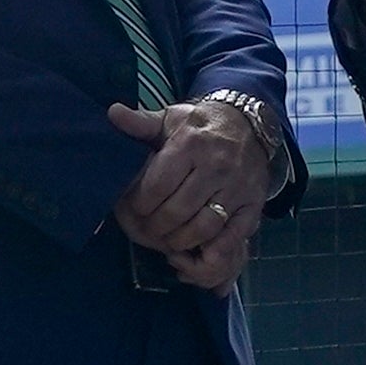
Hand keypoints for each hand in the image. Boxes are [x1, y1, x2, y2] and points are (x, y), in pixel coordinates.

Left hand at [108, 96, 271, 289]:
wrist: (250, 125)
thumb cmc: (201, 126)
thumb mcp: (171, 118)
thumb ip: (141, 123)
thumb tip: (112, 113)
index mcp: (191, 145)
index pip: (158, 186)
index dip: (140, 204)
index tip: (134, 209)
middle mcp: (217, 166)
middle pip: (178, 211)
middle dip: (155, 226)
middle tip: (146, 230)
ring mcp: (238, 188)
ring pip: (203, 228)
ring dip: (179, 241)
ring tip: (166, 240)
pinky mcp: (253, 204)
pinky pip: (232, 236)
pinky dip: (212, 250)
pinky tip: (196, 250)